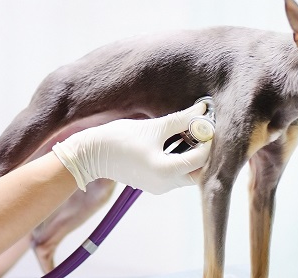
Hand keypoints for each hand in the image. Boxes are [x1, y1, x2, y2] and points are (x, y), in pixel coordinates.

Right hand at [52, 102, 211, 194]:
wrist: (90, 154)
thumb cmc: (118, 139)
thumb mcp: (153, 127)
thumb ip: (181, 120)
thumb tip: (202, 110)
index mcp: (166, 172)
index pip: (202, 157)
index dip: (208, 138)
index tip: (206, 121)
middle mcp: (166, 185)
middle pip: (199, 170)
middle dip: (203, 149)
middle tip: (200, 128)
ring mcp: (159, 187)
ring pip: (188, 173)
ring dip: (192, 153)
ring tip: (187, 131)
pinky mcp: (153, 184)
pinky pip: (175, 174)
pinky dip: (180, 159)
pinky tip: (174, 141)